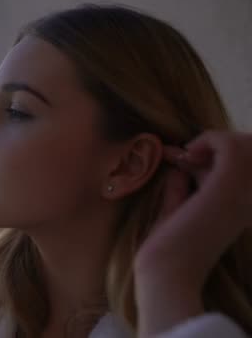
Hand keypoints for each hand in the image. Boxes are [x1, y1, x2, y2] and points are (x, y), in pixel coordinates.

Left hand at [133, 131, 251, 336]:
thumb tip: (178, 166)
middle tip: (185, 159)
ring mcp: (247, 192)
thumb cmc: (170, 248)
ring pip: (245, 144)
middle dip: (219, 145)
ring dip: (213, 142)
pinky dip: (207, 140)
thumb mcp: (178, 210)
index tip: (183, 160)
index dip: (217, 154)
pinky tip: (186, 155)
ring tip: (186, 158)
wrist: (166, 269)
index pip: (246, 165)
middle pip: (251, 150)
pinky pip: (229, 144)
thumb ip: (182, 187)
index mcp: (247, 207)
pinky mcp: (229, 185)